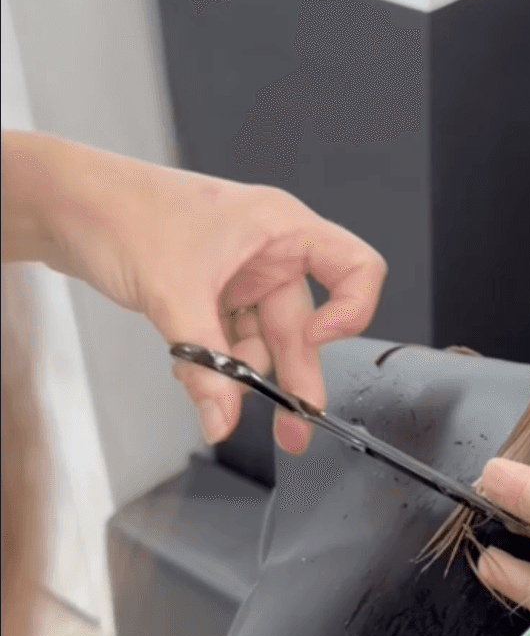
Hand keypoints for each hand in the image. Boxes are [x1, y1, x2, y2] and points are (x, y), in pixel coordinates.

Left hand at [20, 137, 386, 452]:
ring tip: (210, 395)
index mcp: (280, 227)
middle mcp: (269, 249)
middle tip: (292, 428)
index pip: (355, 268)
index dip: (351, 313)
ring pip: (261, 341)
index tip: (317, 344)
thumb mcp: (174, 295)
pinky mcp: (214, 291)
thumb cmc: (123, 211)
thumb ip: (207, 366)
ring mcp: (241, 272)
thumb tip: (223, 418)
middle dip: (292, 377)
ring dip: (238, 375)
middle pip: (301, 324)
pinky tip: (192, 374)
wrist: (67, 207)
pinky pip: (230, 342)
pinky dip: (213, 364)